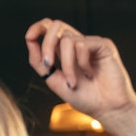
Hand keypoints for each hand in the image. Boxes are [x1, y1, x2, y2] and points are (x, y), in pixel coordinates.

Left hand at [23, 17, 135, 135]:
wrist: (107, 110)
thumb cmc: (84, 98)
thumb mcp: (55, 80)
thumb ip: (40, 63)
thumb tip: (29, 41)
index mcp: (65, 51)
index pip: (49, 28)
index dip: (37, 28)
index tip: (29, 37)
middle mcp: (78, 43)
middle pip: (56, 25)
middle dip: (47, 45)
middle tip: (48, 65)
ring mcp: (91, 43)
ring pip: (67, 39)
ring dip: (66, 64)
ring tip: (74, 82)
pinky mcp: (104, 45)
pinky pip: (82, 45)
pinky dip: (81, 63)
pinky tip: (91, 74)